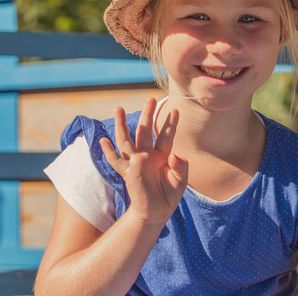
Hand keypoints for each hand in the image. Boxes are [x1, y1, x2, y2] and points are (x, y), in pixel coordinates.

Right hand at [99, 98, 187, 224]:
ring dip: (122, 125)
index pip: (166, 136)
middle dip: (148, 115)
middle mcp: (147, 155)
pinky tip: (103, 141)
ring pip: (127, 140)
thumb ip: (181, 167)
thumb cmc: (169, 195)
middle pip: (145, 131)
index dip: (170, 124)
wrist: (156, 211)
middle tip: (150, 99)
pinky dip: (109, 151)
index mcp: (162, 155)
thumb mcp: (180, 181)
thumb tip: (174, 156)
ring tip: (118, 109)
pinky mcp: (127, 173)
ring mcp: (136, 163)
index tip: (175, 109)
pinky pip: (116, 161)